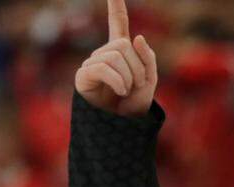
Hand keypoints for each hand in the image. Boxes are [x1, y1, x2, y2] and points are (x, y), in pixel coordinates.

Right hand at [74, 0, 157, 116]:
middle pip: (123, 45)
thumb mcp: (150, 80)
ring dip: (129, 77)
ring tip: (127, 92)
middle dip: (137, 67)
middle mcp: (104, 54)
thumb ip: (147, 58)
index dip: (116, 7)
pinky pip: (102, 68)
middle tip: (137, 86)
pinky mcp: (83, 76)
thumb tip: (136, 37)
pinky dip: (117, 81)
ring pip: (114, 56)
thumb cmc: (135, 105)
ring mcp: (92, 64)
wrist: (123, 128)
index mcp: (121, 52)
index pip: (118, 24)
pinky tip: (121, 92)